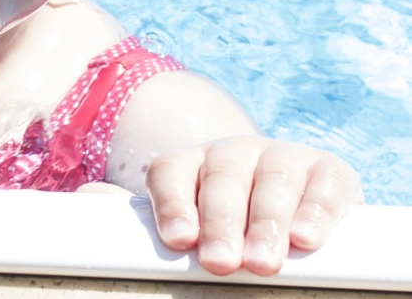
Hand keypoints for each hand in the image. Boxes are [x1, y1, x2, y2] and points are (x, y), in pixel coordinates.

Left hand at [145, 135, 361, 275]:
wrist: (287, 210)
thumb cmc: (217, 223)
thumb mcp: (180, 218)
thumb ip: (132, 214)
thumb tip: (85, 199)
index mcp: (188, 163)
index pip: (170, 172)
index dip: (172, 204)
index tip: (177, 242)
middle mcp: (232, 153)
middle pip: (221, 178)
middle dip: (221, 221)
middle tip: (221, 262)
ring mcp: (282, 157)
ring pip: (272, 181)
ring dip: (268, 222)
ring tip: (263, 262)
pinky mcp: (329, 172)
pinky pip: (324, 185)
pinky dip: (317, 211)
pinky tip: (308, 238)